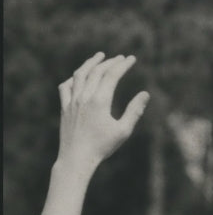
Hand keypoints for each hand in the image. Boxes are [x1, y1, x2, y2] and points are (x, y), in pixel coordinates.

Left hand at [56, 53, 149, 174]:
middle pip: (97, 71)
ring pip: (80, 74)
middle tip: (120, 58)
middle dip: (110, 62)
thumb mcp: (123, 131)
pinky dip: (74, 78)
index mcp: (100, 101)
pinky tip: (79, 76)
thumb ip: (134, 111)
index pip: (112, 75)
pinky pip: (66, 86)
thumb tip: (145, 94)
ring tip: (99, 57)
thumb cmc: (102, 147)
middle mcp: (84, 97)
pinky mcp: (65, 107)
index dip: (123, 65)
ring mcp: (72, 100)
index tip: (131, 59)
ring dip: (91, 63)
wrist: (77, 158)